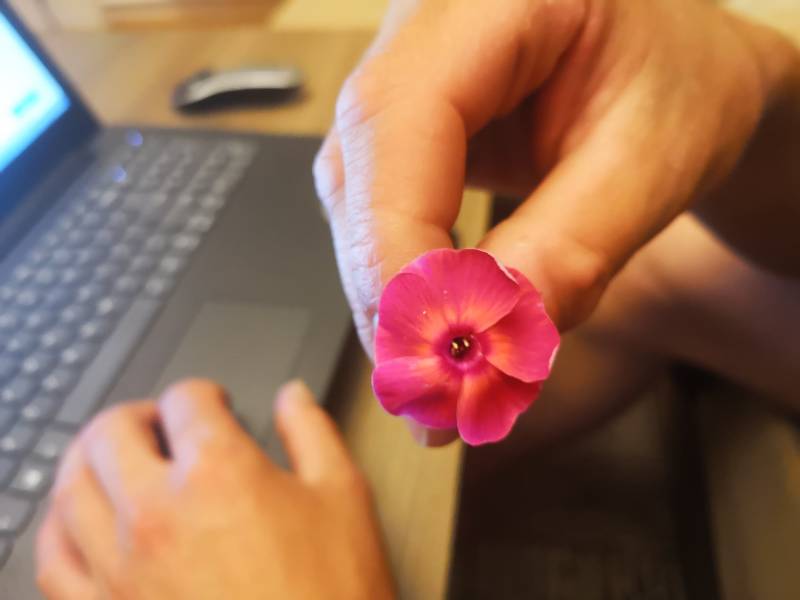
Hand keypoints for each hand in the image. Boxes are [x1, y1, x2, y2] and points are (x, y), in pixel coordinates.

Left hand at [36, 380, 394, 599]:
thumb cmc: (331, 592)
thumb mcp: (343, 496)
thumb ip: (312, 432)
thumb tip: (291, 396)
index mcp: (218, 473)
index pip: (186, 401)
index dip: (204, 393)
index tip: (214, 403)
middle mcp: (157, 513)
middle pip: (112, 432)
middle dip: (137, 414)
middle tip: (158, 420)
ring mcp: (122, 567)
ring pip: (71, 489)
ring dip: (88, 458)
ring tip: (112, 455)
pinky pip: (54, 562)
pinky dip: (58, 529)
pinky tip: (77, 521)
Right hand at [314, 0, 797, 444]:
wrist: (682, 73)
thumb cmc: (681, 83)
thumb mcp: (650, 162)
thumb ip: (567, 249)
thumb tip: (485, 337)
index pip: (399, 121)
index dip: (397, 247)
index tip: (427, 351)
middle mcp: (424, 26)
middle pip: (361, 169)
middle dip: (393, 292)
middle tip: (433, 394)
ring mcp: (406, 77)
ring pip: (358, 199)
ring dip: (395, 297)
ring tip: (442, 375)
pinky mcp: (410, 130)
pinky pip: (379, 209)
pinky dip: (407, 279)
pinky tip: (440, 324)